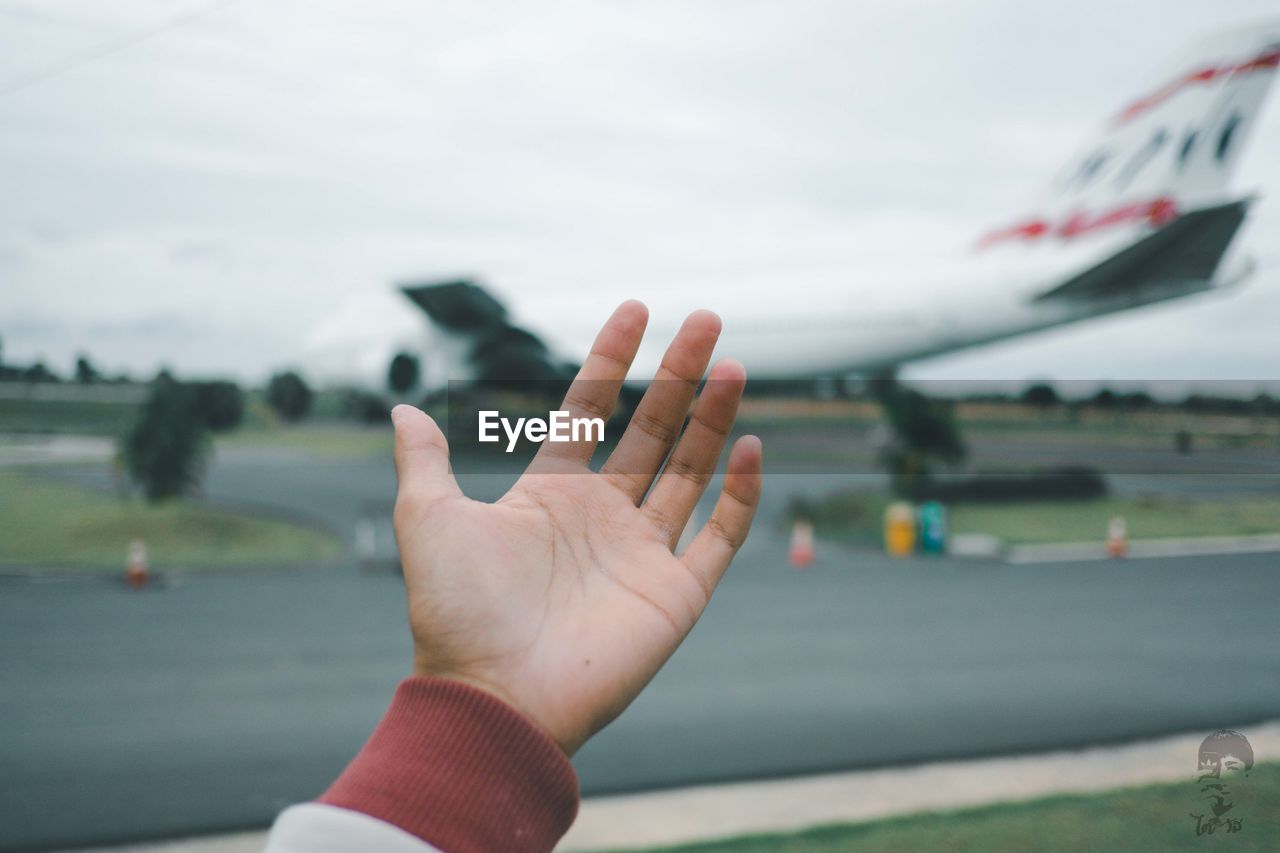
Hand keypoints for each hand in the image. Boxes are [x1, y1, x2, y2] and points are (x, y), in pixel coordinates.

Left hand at [390, 300, 762, 754]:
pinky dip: (740, 496)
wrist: (492, 696)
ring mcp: (642, 553)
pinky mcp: (675, 594)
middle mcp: (602, 517)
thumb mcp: (429, 521)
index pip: (592, 411)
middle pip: (652, 429)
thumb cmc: (456, 614)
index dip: (613, 360)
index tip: (636, 311)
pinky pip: (719, 536)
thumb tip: (401, 412)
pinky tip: (751, 448)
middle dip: (681, 374)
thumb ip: (425, 463)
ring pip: (690, 470)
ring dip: (715, 419)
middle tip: (708, 321)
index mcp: (551, 495)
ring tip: (735, 366)